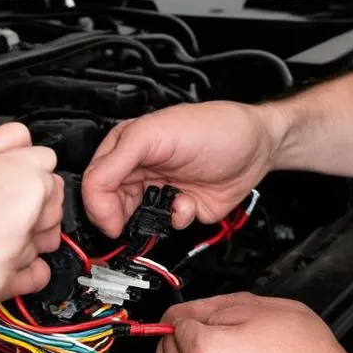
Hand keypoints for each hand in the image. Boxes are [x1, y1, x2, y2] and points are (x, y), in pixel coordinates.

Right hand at [82, 102, 282, 236]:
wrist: (258, 145)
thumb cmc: (213, 126)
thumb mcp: (155, 133)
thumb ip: (118, 158)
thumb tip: (94, 190)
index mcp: (127, 145)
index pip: (95, 181)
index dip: (98, 204)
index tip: (110, 221)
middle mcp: (141, 168)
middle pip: (110, 205)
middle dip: (121, 217)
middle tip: (132, 220)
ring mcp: (161, 189)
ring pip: (136, 220)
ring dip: (150, 219)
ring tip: (168, 204)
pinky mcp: (182, 207)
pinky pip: (168, 226)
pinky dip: (178, 221)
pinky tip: (189, 204)